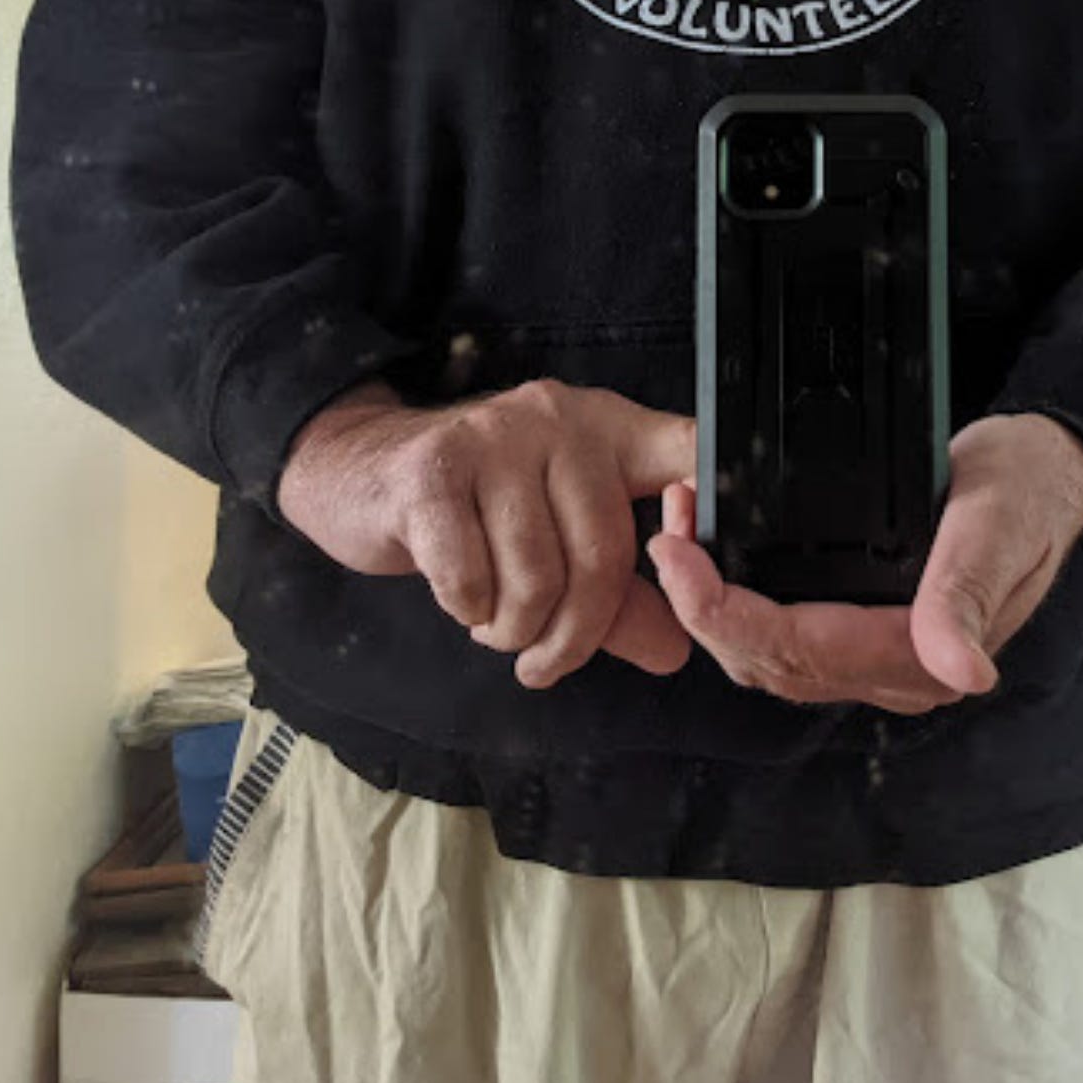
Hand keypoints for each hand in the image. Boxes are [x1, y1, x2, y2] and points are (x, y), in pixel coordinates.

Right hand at [276, 377, 697, 686]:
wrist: (362, 474)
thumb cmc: (477, 515)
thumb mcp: (558, 545)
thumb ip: (621, 598)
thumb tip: (676, 649)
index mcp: (610, 430)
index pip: (689, 450)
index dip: (716, 503)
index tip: (720, 566)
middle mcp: (560, 421)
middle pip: (604, 555)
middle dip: (577, 634)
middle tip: (544, 662)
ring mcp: (495, 437)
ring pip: (536, 577)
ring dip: (515, 631)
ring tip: (496, 623)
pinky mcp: (433, 470)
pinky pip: (470, 577)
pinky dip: (467, 611)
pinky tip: (460, 598)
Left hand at [646, 412, 1082, 707]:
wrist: (1049, 477)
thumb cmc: (1028, 494)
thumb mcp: (1000, 526)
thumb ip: (968, 594)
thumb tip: (961, 670)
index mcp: (926, 657)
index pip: (799, 653)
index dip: (723, 615)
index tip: (678, 561)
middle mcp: (895, 670)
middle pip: (768, 661)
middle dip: (700, 606)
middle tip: (663, 535)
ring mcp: (876, 654)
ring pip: (766, 653)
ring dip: (710, 602)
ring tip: (677, 531)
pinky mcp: (862, 626)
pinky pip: (782, 630)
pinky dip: (735, 595)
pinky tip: (713, 549)